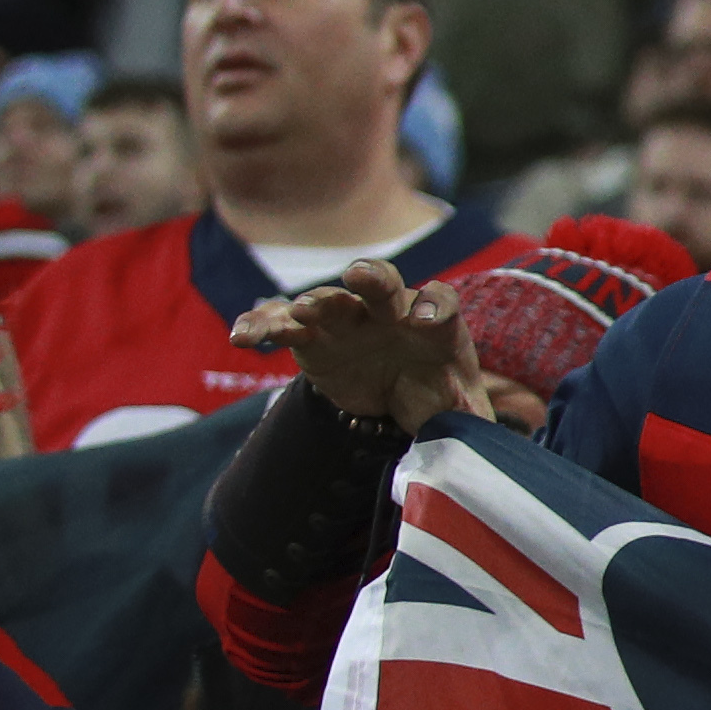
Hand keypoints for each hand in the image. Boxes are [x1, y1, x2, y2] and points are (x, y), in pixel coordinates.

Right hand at [231, 262, 472, 427]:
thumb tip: (467, 432)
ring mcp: (347, 320)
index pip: (439, 302)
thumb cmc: (434, 391)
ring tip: (300, 312)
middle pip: (382, 284)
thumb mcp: (456, 407)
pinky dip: (262, 325)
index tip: (428, 318)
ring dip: (315, 301)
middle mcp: (389, 312)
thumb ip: (464, 415)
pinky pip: (282, 324)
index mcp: (433, 323)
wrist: (396, 392)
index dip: (435, 306)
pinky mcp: (311, 336)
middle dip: (372, 279)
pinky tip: (243, 337)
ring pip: (328, 300)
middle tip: (359, 277)